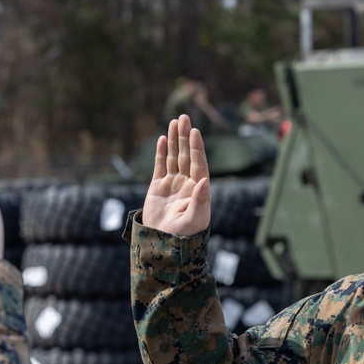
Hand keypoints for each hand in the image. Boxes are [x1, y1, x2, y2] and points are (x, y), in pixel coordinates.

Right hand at [141, 115, 210, 236]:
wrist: (165, 245)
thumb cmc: (184, 235)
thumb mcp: (194, 219)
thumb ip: (200, 200)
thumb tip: (204, 181)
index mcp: (198, 189)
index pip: (199, 163)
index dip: (197, 147)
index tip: (195, 131)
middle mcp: (187, 183)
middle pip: (187, 155)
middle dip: (185, 136)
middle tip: (183, 117)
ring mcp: (173, 184)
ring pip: (174, 157)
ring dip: (175, 140)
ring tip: (174, 122)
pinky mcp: (158, 188)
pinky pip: (161, 166)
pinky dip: (162, 153)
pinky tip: (164, 139)